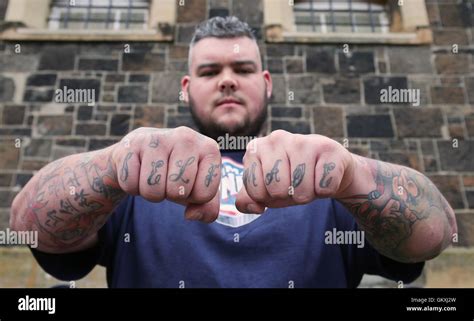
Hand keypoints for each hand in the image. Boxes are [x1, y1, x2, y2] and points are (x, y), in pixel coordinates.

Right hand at [112, 126, 220, 221]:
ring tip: (154, 176)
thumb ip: (208, 210)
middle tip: (169, 181)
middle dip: (171, 195)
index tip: (190, 184)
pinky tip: (138, 171)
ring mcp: (157, 138)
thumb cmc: (177, 173)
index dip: (194, 198)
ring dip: (151, 193)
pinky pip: (130, 184)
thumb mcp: (199, 189)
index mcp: (209, 149)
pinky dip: (132, 187)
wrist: (143, 150)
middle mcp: (186, 137)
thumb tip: (190, 215)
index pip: (204, 194)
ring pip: (152, 190)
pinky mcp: (130, 143)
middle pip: (178, 191)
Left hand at [235, 130, 354, 212]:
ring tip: (309, 181)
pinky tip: (323, 176)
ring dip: (307, 194)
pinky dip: (325, 190)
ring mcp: (303, 140)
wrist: (326, 167)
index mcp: (256, 148)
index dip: (267, 197)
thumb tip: (255, 207)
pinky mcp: (328, 147)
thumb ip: (248, 199)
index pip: (255, 190)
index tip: (274, 186)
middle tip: (294, 185)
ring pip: (302, 190)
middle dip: (288, 196)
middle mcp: (276, 138)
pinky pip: (324, 187)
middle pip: (278, 190)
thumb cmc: (290, 178)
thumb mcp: (265, 189)